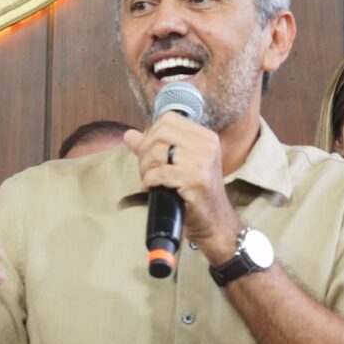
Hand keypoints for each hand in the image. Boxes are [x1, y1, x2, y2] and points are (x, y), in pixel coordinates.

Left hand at [123, 113, 242, 262]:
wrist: (214, 222)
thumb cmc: (194, 194)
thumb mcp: (177, 165)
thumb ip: (153, 148)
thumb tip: (129, 135)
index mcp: (205, 137)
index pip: (168, 120)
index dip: (151, 135)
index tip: (150, 154)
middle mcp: (207, 146)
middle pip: (160, 134)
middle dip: (144, 153)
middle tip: (146, 172)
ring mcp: (202, 163)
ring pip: (157, 153)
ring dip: (145, 170)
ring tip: (149, 182)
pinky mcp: (196, 181)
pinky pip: (159, 173)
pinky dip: (149, 182)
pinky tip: (153, 190)